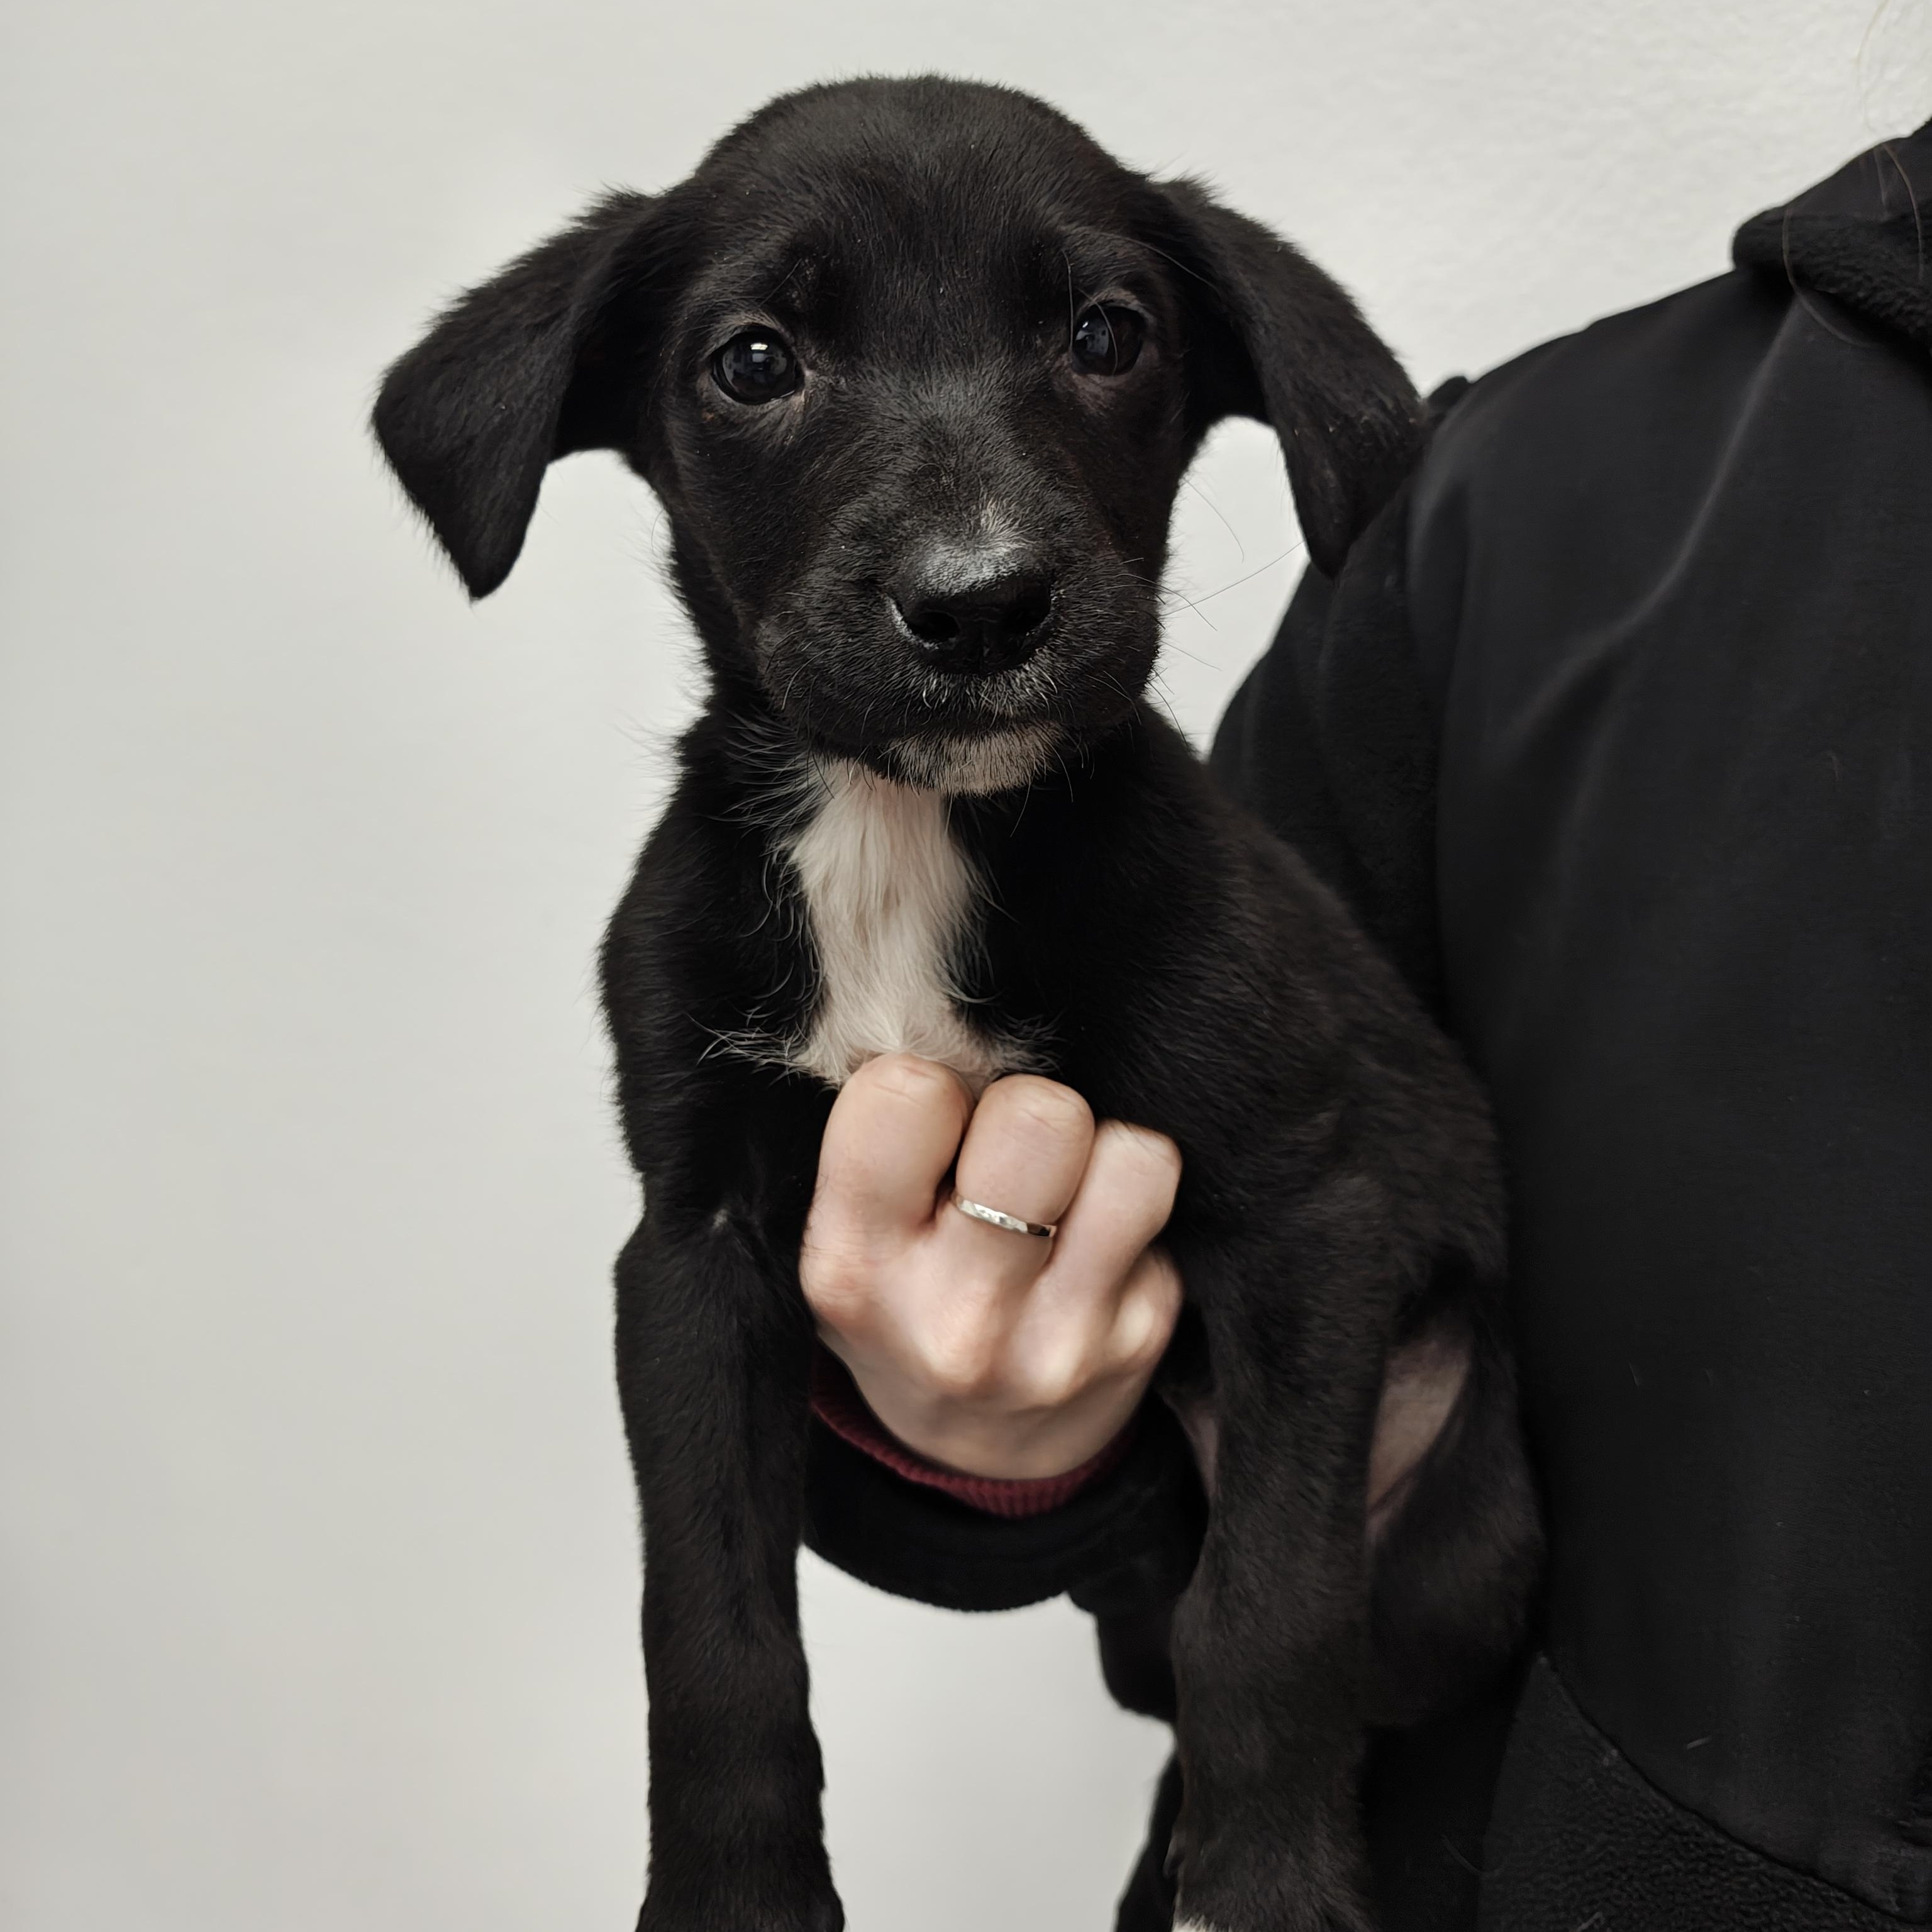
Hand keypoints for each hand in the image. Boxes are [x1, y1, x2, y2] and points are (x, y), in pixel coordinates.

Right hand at [800, 1054, 1182, 1479]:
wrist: (973, 1449)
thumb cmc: (903, 1297)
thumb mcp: (849, 1229)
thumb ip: (882, 1133)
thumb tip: (948, 1014)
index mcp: (855, 1270)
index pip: (907, 1092)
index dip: (931, 1081)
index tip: (933, 1121)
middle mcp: (957, 1319)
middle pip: (1040, 1117)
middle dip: (1029, 1107)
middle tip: (1009, 1147)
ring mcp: (1060, 1341)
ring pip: (1132, 1156)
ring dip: (1101, 1148)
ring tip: (1064, 1183)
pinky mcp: (1141, 1338)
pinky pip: (1162, 1196)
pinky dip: (1129, 1197)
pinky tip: (1094, 1235)